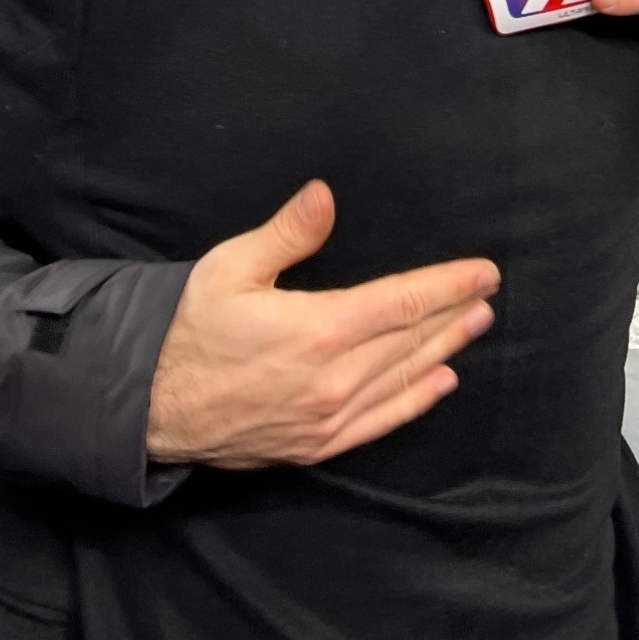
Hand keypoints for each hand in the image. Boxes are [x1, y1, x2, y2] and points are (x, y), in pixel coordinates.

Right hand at [147, 180, 498, 468]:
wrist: (150, 404)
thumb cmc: (188, 328)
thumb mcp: (230, 267)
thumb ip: (286, 233)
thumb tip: (324, 194)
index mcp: (318, 329)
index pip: (403, 301)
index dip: (448, 284)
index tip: (484, 272)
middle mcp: (333, 379)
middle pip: (412, 340)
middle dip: (454, 314)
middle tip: (488, 295)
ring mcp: (328, 418)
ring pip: (404, 379)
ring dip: (445, 350)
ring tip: (475, 327)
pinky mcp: (317, 445)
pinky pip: (382, 421)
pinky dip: (416, 400)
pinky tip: (440, 383)